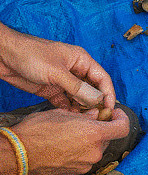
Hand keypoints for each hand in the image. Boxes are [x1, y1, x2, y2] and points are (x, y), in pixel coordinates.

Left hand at [0, 23, 114, 109]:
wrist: (3, 56)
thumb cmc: (30, 54)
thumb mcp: (57, 71)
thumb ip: (77, 87)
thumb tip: (96, 99)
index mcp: (81, 60)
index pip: (102, 78)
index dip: (108, 93)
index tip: (109, 108)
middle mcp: (75, 70)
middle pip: (92, 89)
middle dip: (95, 103)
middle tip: (97, 117)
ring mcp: (63, 80)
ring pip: (79, 97)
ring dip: (81, 108)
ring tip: (83, 120)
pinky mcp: (51, 89)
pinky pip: (65, 102)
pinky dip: (68, 110)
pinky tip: (70, 118)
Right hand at [1, 107, 129, 174]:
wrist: (17, 156)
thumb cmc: (37, 131)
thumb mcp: (62, 114)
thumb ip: (84, 115)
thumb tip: (96, 115)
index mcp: (94, 134)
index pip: (123, 128)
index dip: (122, 119)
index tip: (116, 114)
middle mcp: (94, 152)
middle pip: (107, 139)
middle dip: (100, 130)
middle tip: (86, 122)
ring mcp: (86, 165)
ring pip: (95, 150)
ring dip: (89, 142)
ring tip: (70, 135)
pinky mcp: (76, 173)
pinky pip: (84, 160)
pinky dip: (80, 153)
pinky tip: (64, 147)